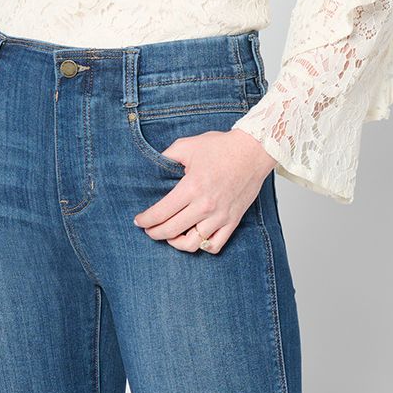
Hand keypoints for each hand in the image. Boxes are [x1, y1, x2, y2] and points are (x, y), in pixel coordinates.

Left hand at [132, 128, 274, 252]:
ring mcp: (220, 217)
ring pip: (191, 244)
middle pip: (171, 230)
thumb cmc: (222, 147)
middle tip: (148, 229)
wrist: (253, 151)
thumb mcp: (188, 145)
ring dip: (175, 243)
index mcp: (191, 187)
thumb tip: (152, 164)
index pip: (161, 213)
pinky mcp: (232, 221)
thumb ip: (167, 156)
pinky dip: (201, 247)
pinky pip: (214, 245)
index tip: (139, 221)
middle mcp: (205, 206)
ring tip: (169, 236)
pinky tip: (193, 238)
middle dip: (154, 233)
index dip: (145, 220)